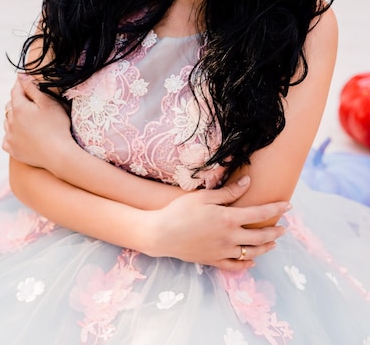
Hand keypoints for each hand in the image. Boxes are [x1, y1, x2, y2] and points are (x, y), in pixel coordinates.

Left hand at [2, 73, 71, 169]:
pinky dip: (12, 134)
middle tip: (31, 102)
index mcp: (18, 107)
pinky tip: (22, 134)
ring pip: (7, 122)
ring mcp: (9, 136)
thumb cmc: (57, 126)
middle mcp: (10, 121)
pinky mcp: (12, 149)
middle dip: (18, 101)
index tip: (27, 81)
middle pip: (10, 106)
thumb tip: (20, 76)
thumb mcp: (48, 103)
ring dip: (14, 118)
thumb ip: (32, 88)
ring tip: (28, 119)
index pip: (16, 90)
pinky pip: (7, 138)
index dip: (22, 84)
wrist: (58, 154)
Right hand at [148, 177, 288, 270]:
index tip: (288, 206)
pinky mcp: (213, 261)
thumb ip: (228, 192)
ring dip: (266, 248)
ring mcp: (222, 251)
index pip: (259, 213)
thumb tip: (247, 183)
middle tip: (284, 227)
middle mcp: (229, 237)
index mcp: (228, 218)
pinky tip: (252, 262)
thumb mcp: (204, 196)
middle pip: (260, 236)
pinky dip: (246, 265)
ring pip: (252, 253)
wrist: (161, 234)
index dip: (275, 209)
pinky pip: (235, 266)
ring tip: (273, 243)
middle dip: (275, 231)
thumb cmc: (180, 210)